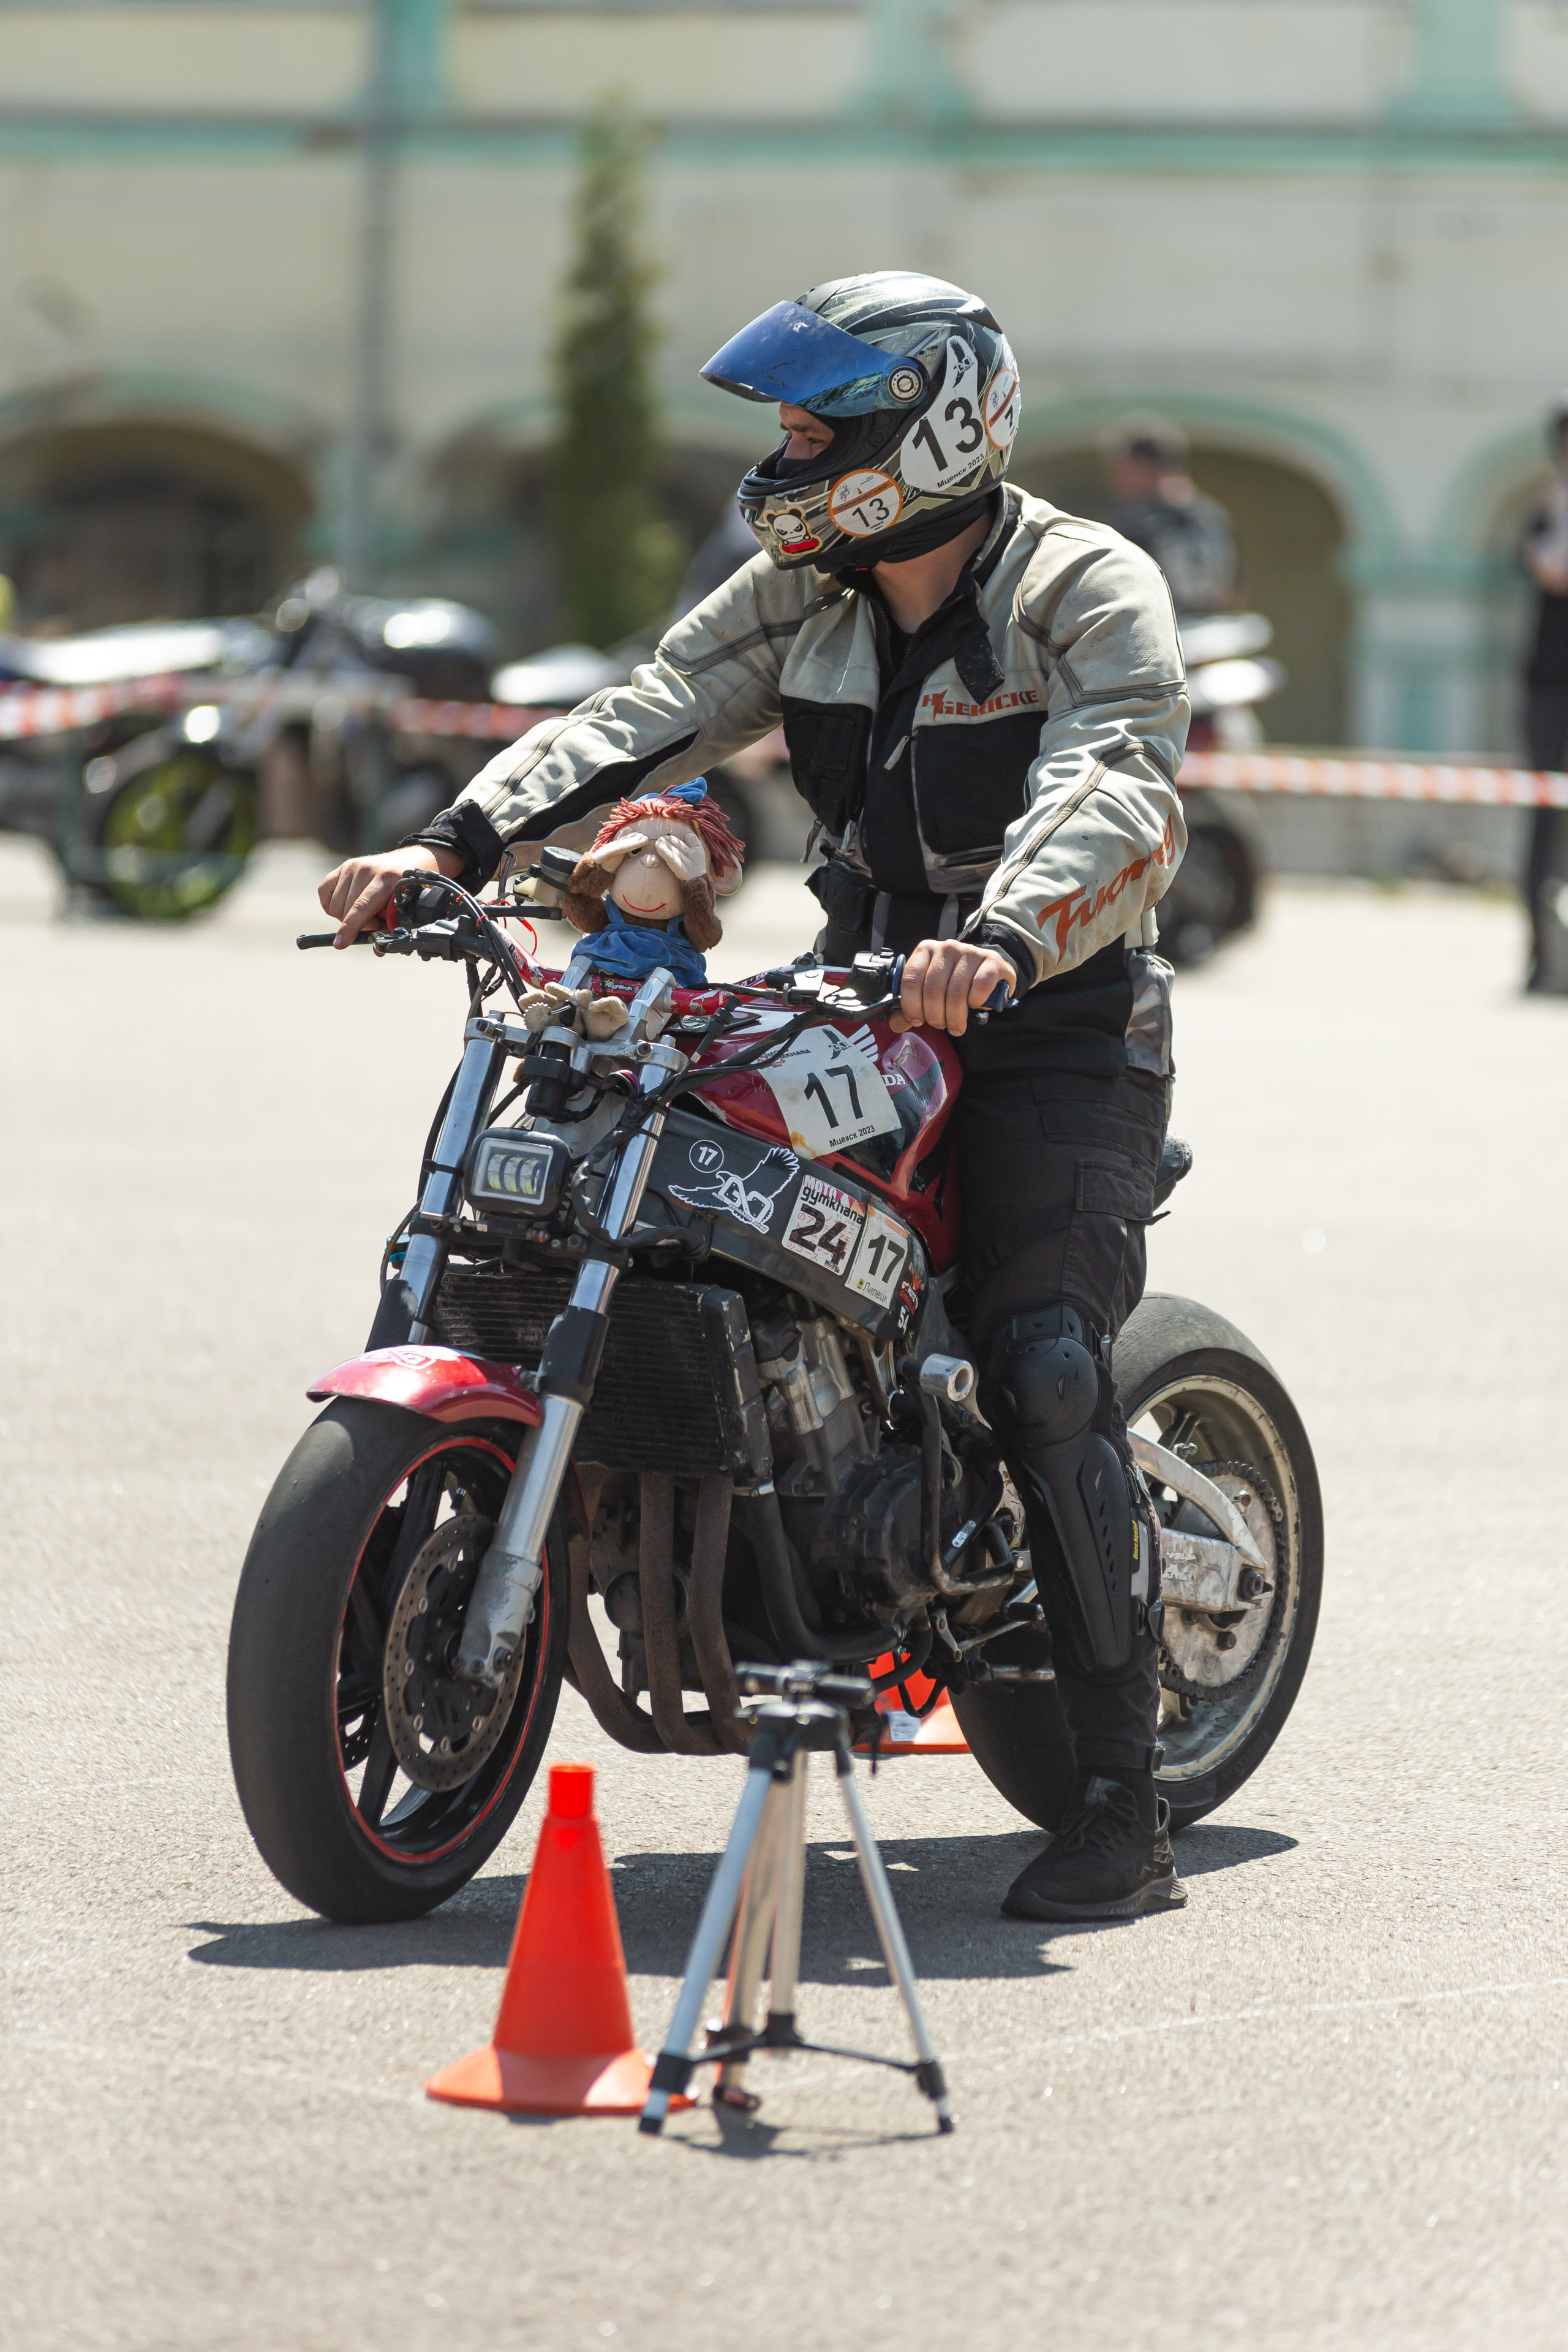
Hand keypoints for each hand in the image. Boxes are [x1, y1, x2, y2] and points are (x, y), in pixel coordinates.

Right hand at [317, 844, 462, 945]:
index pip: (362, 906)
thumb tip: (377, 951)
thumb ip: (391, 928)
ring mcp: (352, 865)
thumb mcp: (406, 909)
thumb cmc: (408, 890)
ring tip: (365, 912)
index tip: (340, 943)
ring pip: (334, 905)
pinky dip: (331, 905)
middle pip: (346, 909)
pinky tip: (346, 906)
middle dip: (358, 924)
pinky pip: (324, 892)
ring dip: (346, 916)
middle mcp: (366, 869)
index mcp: (387, 878)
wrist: (409, 862)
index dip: (351, 927)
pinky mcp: (342, 866)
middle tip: (375, 921)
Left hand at [891, 939, 1015, 1036]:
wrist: (989, 976)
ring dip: (955, 1017)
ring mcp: (969, 952)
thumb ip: (913, 1007)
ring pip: (955, 993)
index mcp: (925, 950)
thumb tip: (895, 1024)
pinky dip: (976, 1002)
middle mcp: (946, 947)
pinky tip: (974, 1005)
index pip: (910, 980)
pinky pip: (980, 987)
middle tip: (940, 1025)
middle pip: (932, 990)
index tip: (918, 1021)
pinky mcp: (991, 961)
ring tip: (956, 1025)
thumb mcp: (930, 994)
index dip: (912, 1007)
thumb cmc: (955, 985)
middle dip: (935, 1016)